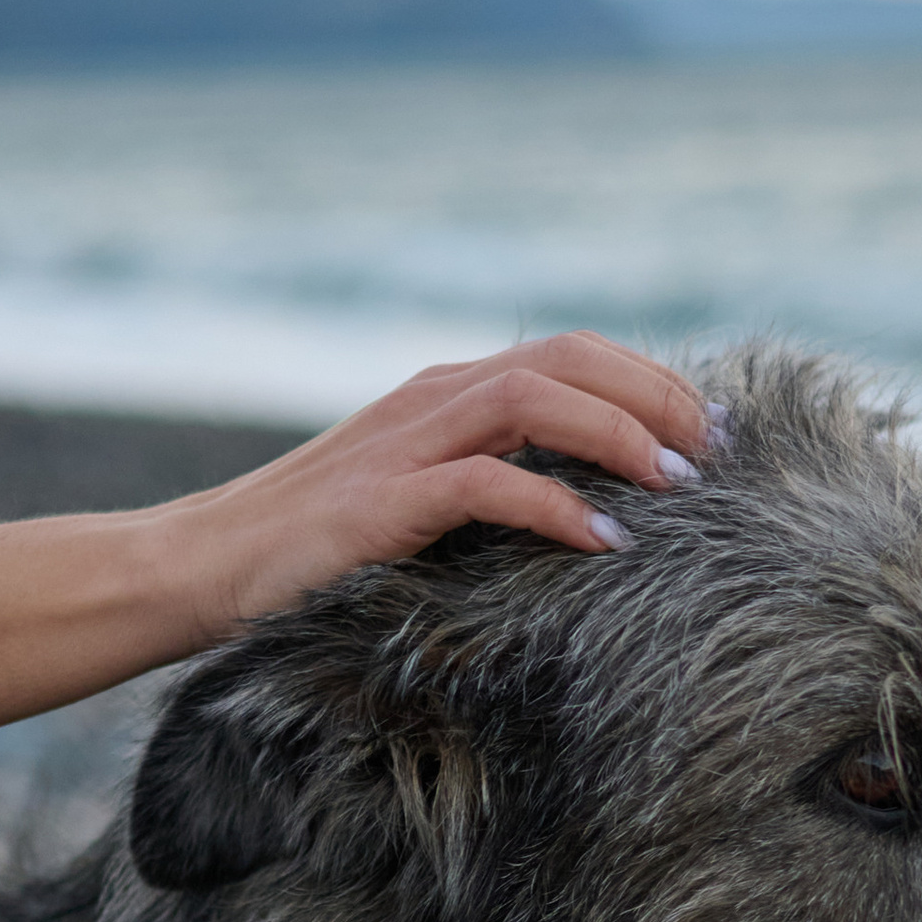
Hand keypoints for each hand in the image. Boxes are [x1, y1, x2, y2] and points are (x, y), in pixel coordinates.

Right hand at [182, 332, 716, 629]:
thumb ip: (491, 483)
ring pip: (536, 399)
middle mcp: (434, 398)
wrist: (204, 566)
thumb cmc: (319, 548)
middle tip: (717, 453)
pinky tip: (605, 542)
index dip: (651, 380)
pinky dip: (556, 506)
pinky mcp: (382, 500)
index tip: (712, 429)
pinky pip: (487, 482)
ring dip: (621, 436)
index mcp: (448, 392)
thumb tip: (592, 512)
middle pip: (570, 359)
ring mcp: (405, 442)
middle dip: (656, 397)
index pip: (571, 355)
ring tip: (678, 485)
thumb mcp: (421, 501)